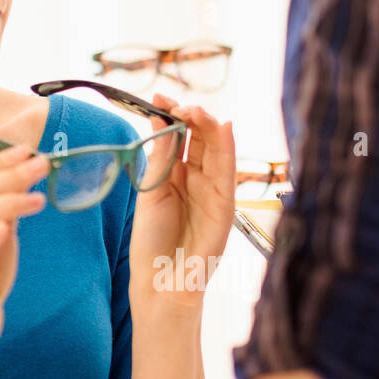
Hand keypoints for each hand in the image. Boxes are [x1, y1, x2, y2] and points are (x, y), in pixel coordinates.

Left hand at [128, 95, 235, 312]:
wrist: (161, 280)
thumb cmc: (152, 239)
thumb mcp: (150, 191)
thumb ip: (160, 157)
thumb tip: (161, 119)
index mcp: (176, 173)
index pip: (179, 136)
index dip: (172, 115)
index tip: (159, 98)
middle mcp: (197, 178)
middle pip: (200, 138)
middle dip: (191, 116)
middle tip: (176, 103)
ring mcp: (213, 190)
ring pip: (216, 149)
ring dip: (208, 126)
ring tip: (195, 111)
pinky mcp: (225, 205)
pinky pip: (228, 171)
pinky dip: (227, 148)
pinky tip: (223, 128)